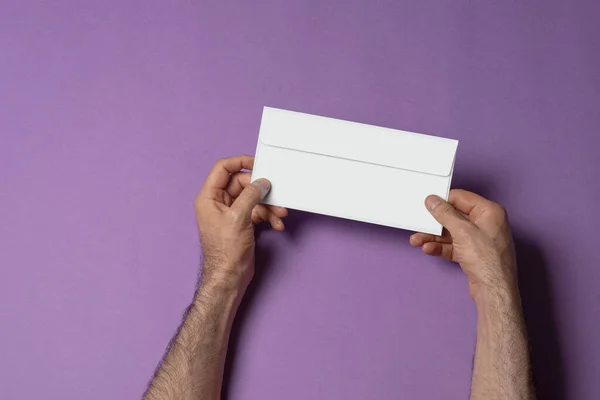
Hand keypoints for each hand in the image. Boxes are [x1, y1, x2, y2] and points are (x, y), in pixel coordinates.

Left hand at [194, 155, 287, 290]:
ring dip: (268, 205)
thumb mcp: (238, 218)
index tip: (259, 163)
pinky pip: (257, 211)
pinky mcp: (242, 223)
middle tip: (276, 194)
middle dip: (261, 190)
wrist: (229, 277)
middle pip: (243, 184)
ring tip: (280, 214)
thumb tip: (261, 182)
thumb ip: (250, 196)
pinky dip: (268, 216)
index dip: (241, 162)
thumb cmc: (226, 251)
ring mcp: (231, 213)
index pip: (223, 169)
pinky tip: (276, 224)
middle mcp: (218, 202)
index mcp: (209, 197)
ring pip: (252, 199)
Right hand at [410, 189, 517, 300]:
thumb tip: (433, 201)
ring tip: (416, 240)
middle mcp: (485, 224)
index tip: (426, 203)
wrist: (493, 291)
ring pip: (451, 233)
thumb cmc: (486, 259)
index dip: (443, 200)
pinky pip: (453, 246)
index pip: (462, 198)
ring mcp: (479, 240)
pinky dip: (440, 247)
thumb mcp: (462, 231)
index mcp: (489, 212)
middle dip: (435, 222)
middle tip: (419, 223)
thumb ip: (445, 214)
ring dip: (434, 237)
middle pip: (454, 217)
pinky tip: (428, 249)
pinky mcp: (472, 254)